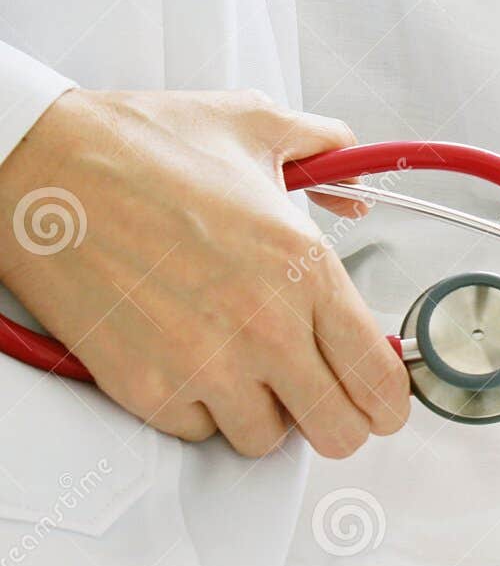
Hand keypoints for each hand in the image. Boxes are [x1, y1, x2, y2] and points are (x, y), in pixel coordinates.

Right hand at [0, 89, 410, 457]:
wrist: (44, 170)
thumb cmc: (141, 147)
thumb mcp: (259, 125)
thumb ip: (329, 152)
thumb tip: (356, 185)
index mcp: (304, 267)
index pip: (378, 375)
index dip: (389, 397)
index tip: (382, 396)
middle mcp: (264, 326)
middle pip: (339, 430)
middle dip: (339, 417)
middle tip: (324, 394)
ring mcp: (206, 365)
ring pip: (267, 440)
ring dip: (266, 412)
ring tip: (248, 367)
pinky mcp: (148, 390)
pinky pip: (200, 432)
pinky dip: (202, 410)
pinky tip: (192, 361)